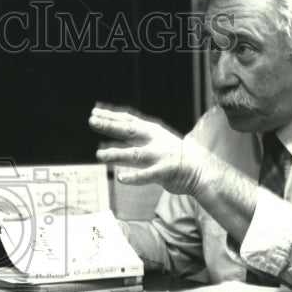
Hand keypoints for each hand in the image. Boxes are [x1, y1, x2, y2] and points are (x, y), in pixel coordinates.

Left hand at [89, 103, 204, 194]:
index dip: (111, 116)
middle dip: (110, 125)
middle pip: (129, 131)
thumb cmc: (173, 154)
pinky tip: (121, 179)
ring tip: (99, 155)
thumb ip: (135, 135)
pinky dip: (134, 177)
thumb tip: (112, 127)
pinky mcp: (164, 173)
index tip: (94, 112)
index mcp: (152, 131)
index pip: (128, 120)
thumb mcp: (155, 139)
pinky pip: (147, 176)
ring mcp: (159, 156)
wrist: (200, 169)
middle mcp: (155, 140)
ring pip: (135, 155)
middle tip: (92, 121)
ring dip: (116, 154)